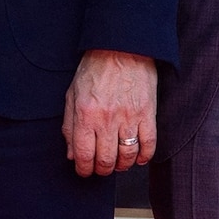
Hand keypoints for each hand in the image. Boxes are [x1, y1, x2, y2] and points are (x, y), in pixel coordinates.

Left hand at [62, 50, 157, 176]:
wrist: (121, 47)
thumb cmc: (95, 68)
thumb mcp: (72, 95)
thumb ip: (69, 126)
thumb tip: (71, 154)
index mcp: (85, 115)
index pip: (83, 156)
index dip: (83, 169)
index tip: (85, 170)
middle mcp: (106, 120)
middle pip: (105, 161)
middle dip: (102, 170)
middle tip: (101, 168)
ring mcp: (129, 118)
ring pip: (127, 157)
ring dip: (122, 166)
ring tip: (118, 164)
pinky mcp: (147, 114)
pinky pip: (148, 145)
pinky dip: (143, 156)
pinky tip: (138, 157)